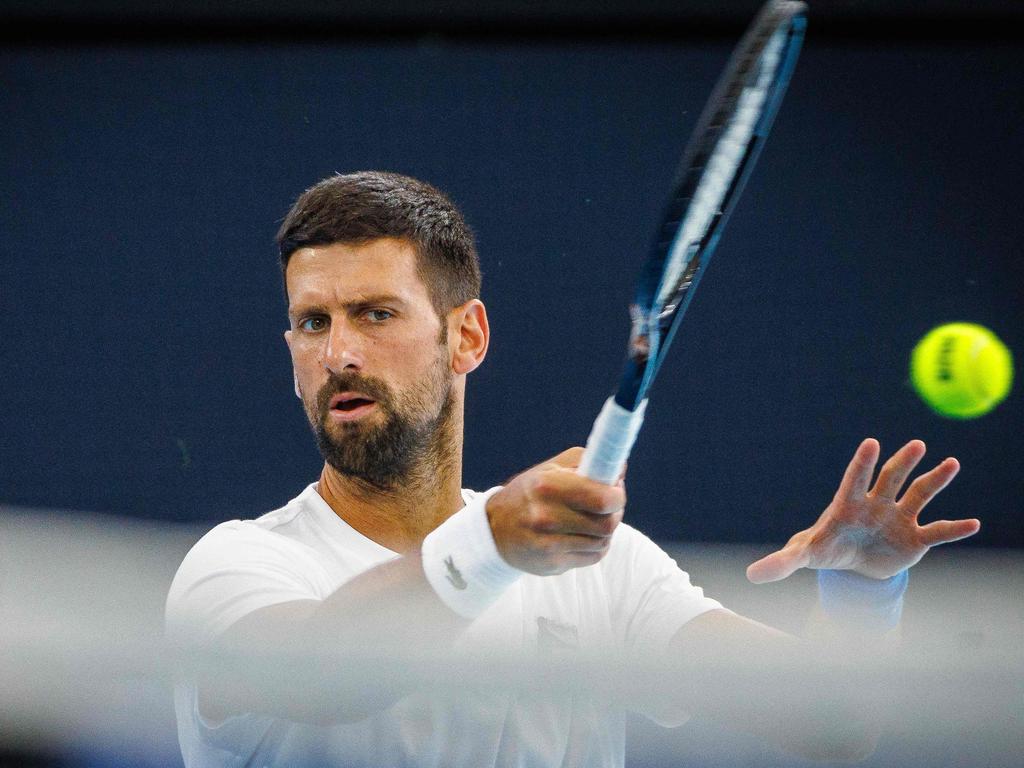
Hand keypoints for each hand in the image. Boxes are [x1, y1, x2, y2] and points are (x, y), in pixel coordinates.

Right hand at [487, 447, 624, 575]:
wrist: (494, 530)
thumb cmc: (530, 494)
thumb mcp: (549, 469)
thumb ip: (584, 461)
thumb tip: (619, 469)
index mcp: (548, 487)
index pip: (602, 499)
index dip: (617, 495)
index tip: (615, 490)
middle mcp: (546, 517)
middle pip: (607, 523)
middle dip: (614, 513)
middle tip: (608, 506)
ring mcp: (548, 544)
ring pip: (603, 541)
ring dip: (605, 531)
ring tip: (593, 520)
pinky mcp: (552, 564)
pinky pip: (593, 557)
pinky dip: (596, 546)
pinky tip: (584, 536)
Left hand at [746, 439, 979, 582]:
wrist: (850, 565)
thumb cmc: (824, 549)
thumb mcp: (802, 556)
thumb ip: (780, 563)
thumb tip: (750, 576)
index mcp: (847, 504)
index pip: (855, 480)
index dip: (863, 464)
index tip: (872, 443)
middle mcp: (876, 504)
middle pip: (890, 479)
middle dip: (902, 462)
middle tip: (917, 445)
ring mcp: (897, 518)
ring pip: (918, 495)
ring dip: (935, 481)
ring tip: (952, 464)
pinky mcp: (915, 539)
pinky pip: (937, 531)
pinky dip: (954, 529)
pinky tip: (973, 524)